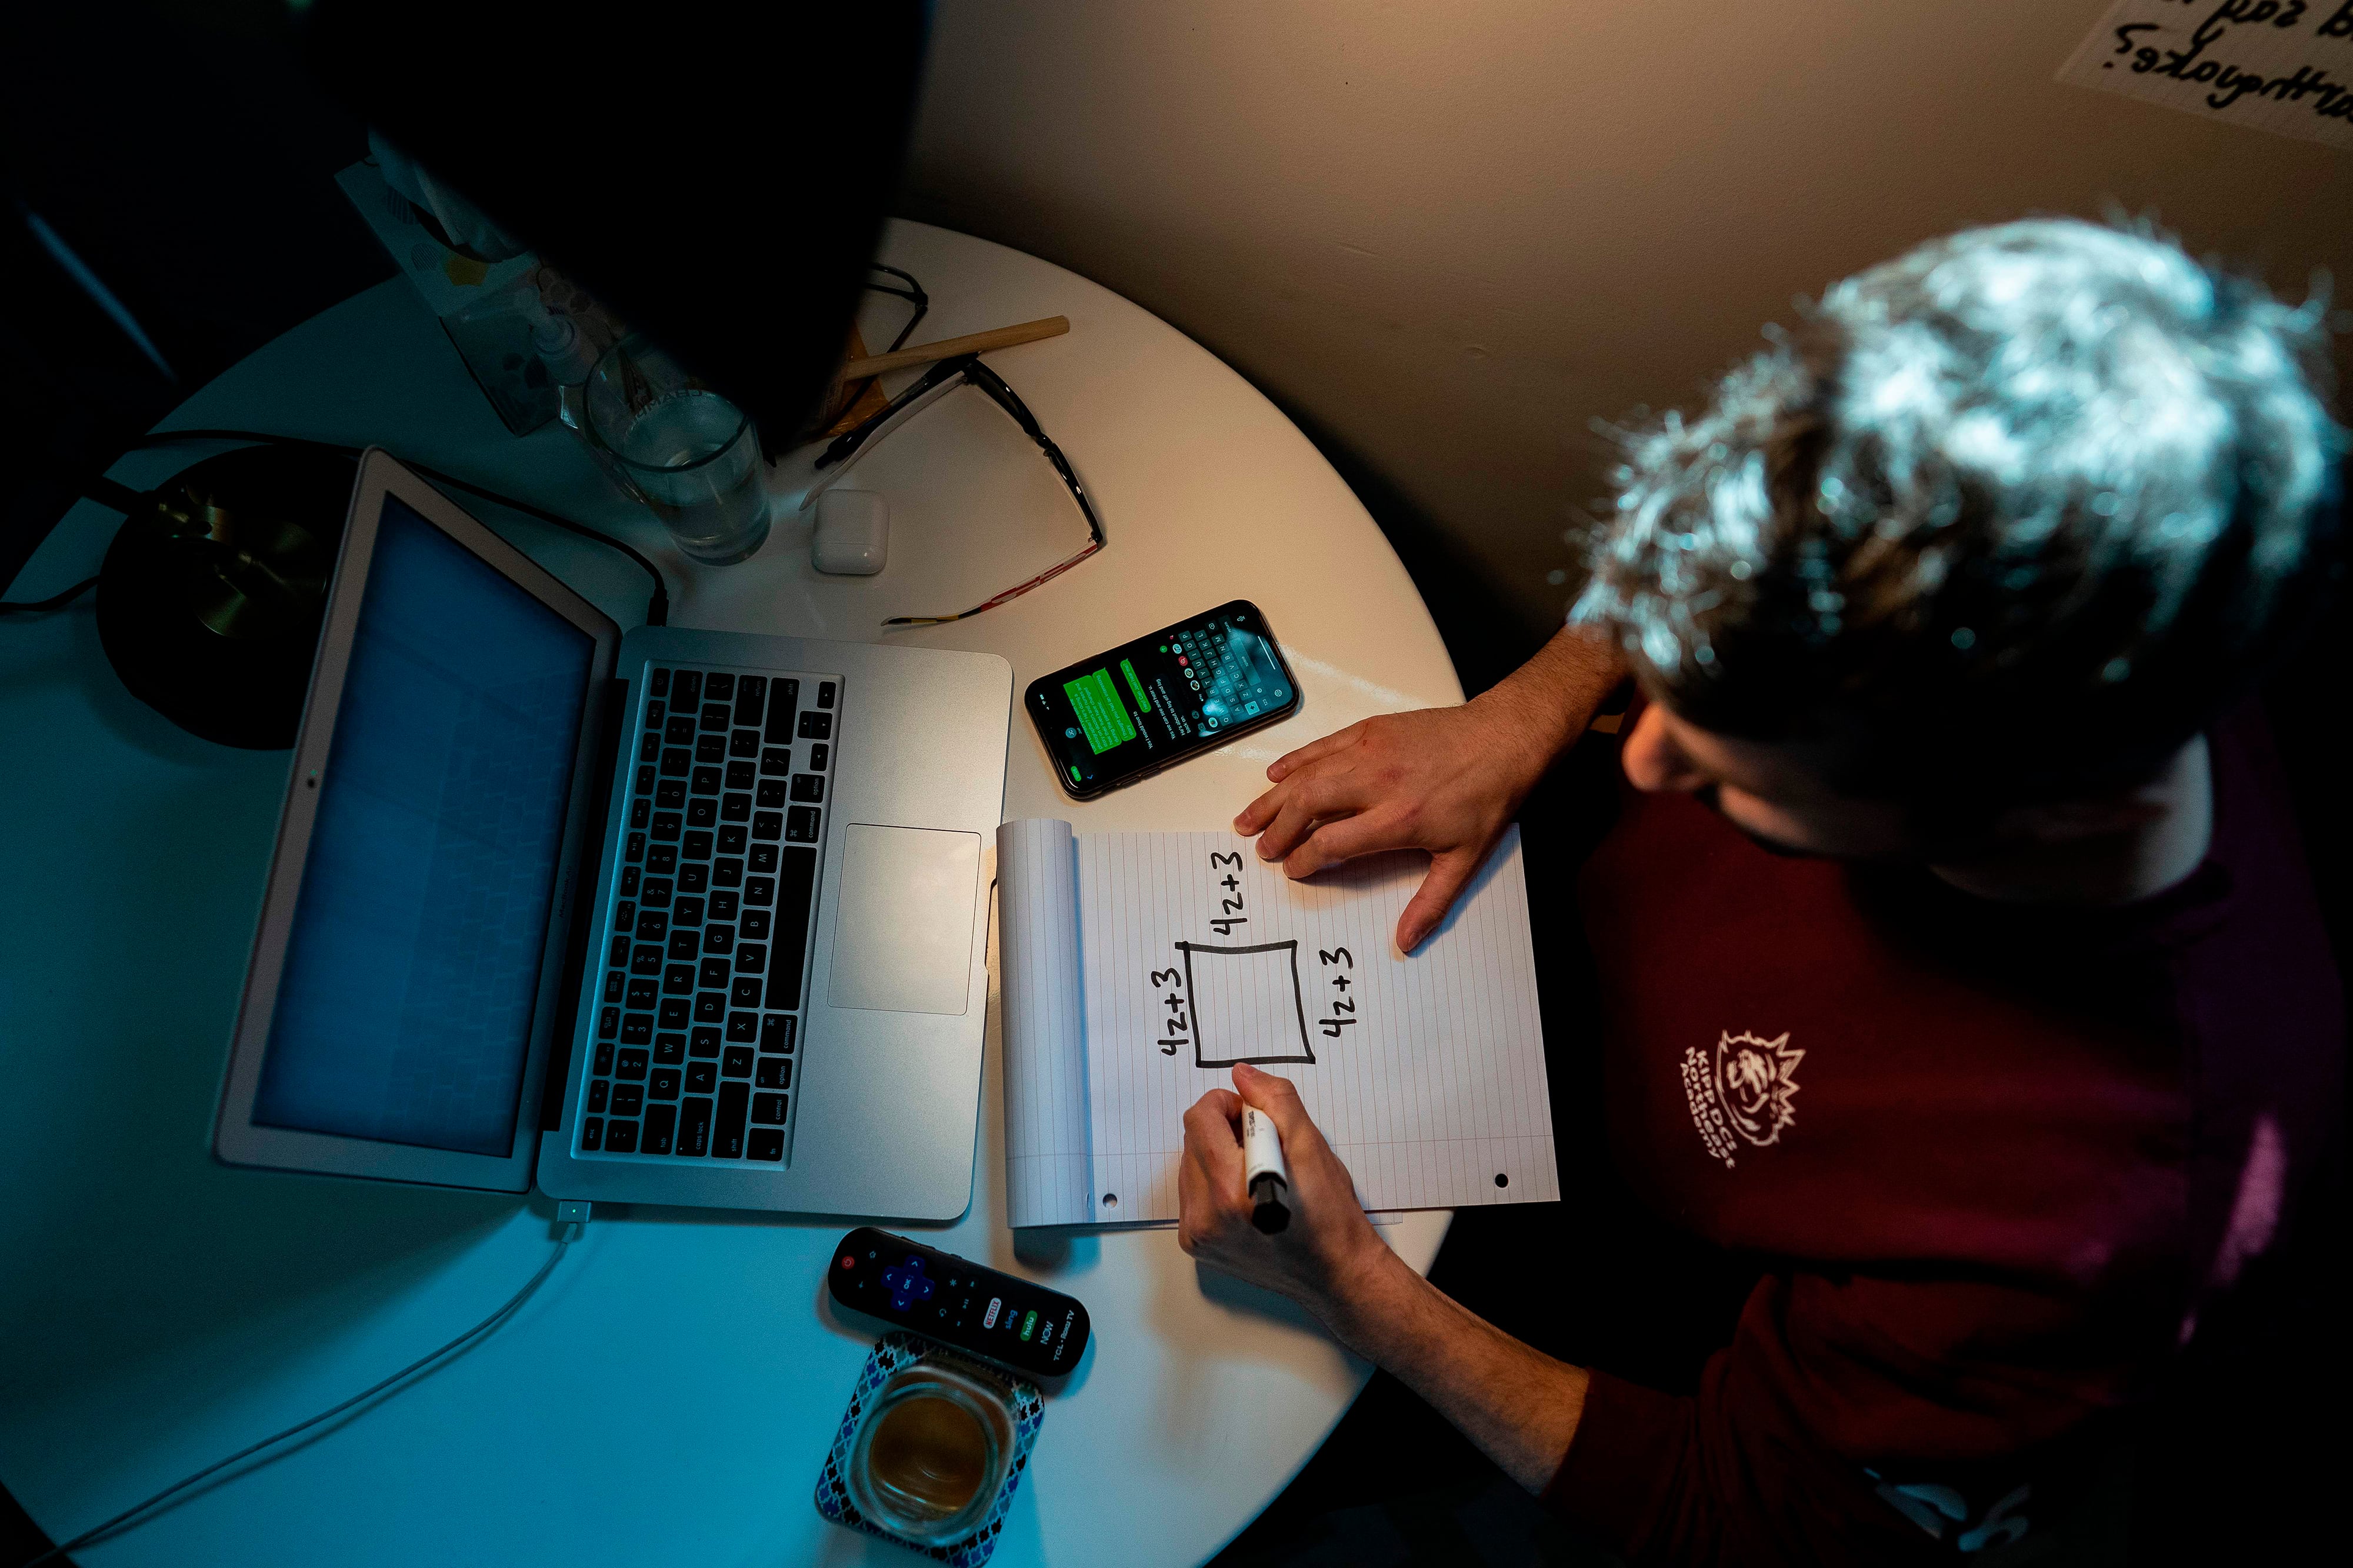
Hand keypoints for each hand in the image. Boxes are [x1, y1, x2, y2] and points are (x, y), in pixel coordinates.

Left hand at [1177, 1064, 1391, 1320]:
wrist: (1336, 1274)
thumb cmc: (1330, 1215)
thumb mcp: (1312, 1146)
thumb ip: (1275, 1101)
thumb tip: (1242, 1075)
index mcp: (1231, 1189)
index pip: (1200, 1119)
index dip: (1228, 1104)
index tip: (1254, 1114)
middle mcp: (1206, 1216)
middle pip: (1192, 1139)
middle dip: (1224, 1129)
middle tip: (1263, 1144)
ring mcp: (1198, 1234)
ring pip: (1190, 1164)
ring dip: (1218, 1155)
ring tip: (1256, 1172)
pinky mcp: (1197, 1244)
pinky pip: (1192, 1192)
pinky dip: (1214, 1182)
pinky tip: (1245, 1194)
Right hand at [1234, 702, 1548, 951]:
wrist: (1503, 739)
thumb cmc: (1486, 798)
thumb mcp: (1465, 858)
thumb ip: (1431, 902)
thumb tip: (1407, 942)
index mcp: (1400, 818)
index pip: (1333, 843)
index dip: (1305, 859)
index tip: (1293, 869)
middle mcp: (1378, 782)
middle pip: (1308, 805)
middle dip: (1279, 830)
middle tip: (1263, 850)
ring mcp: (1371, 751)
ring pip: (1306, 775)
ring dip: (1273, 799)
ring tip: (1248, 819)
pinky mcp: (1371, 730)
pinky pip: (1321, 746)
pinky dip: (1294, 761)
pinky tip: (1276, 775)